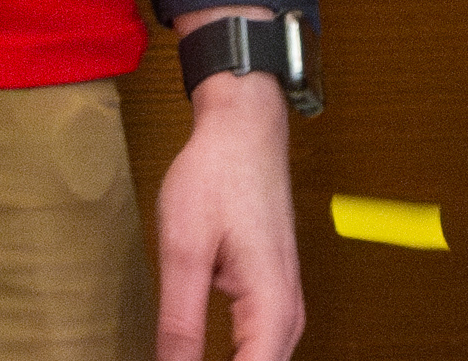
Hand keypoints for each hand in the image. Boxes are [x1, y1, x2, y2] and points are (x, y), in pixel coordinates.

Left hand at [154, 74, 305, 360]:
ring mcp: (283, 306)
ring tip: (181, 360)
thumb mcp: (184, 250)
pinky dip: (234, 359)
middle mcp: (287, 315)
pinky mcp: (271, 296)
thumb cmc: (220, 174)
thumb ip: (179, 321)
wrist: (244, 129)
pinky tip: (199, 358)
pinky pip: (257, 347)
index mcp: (272, 309)